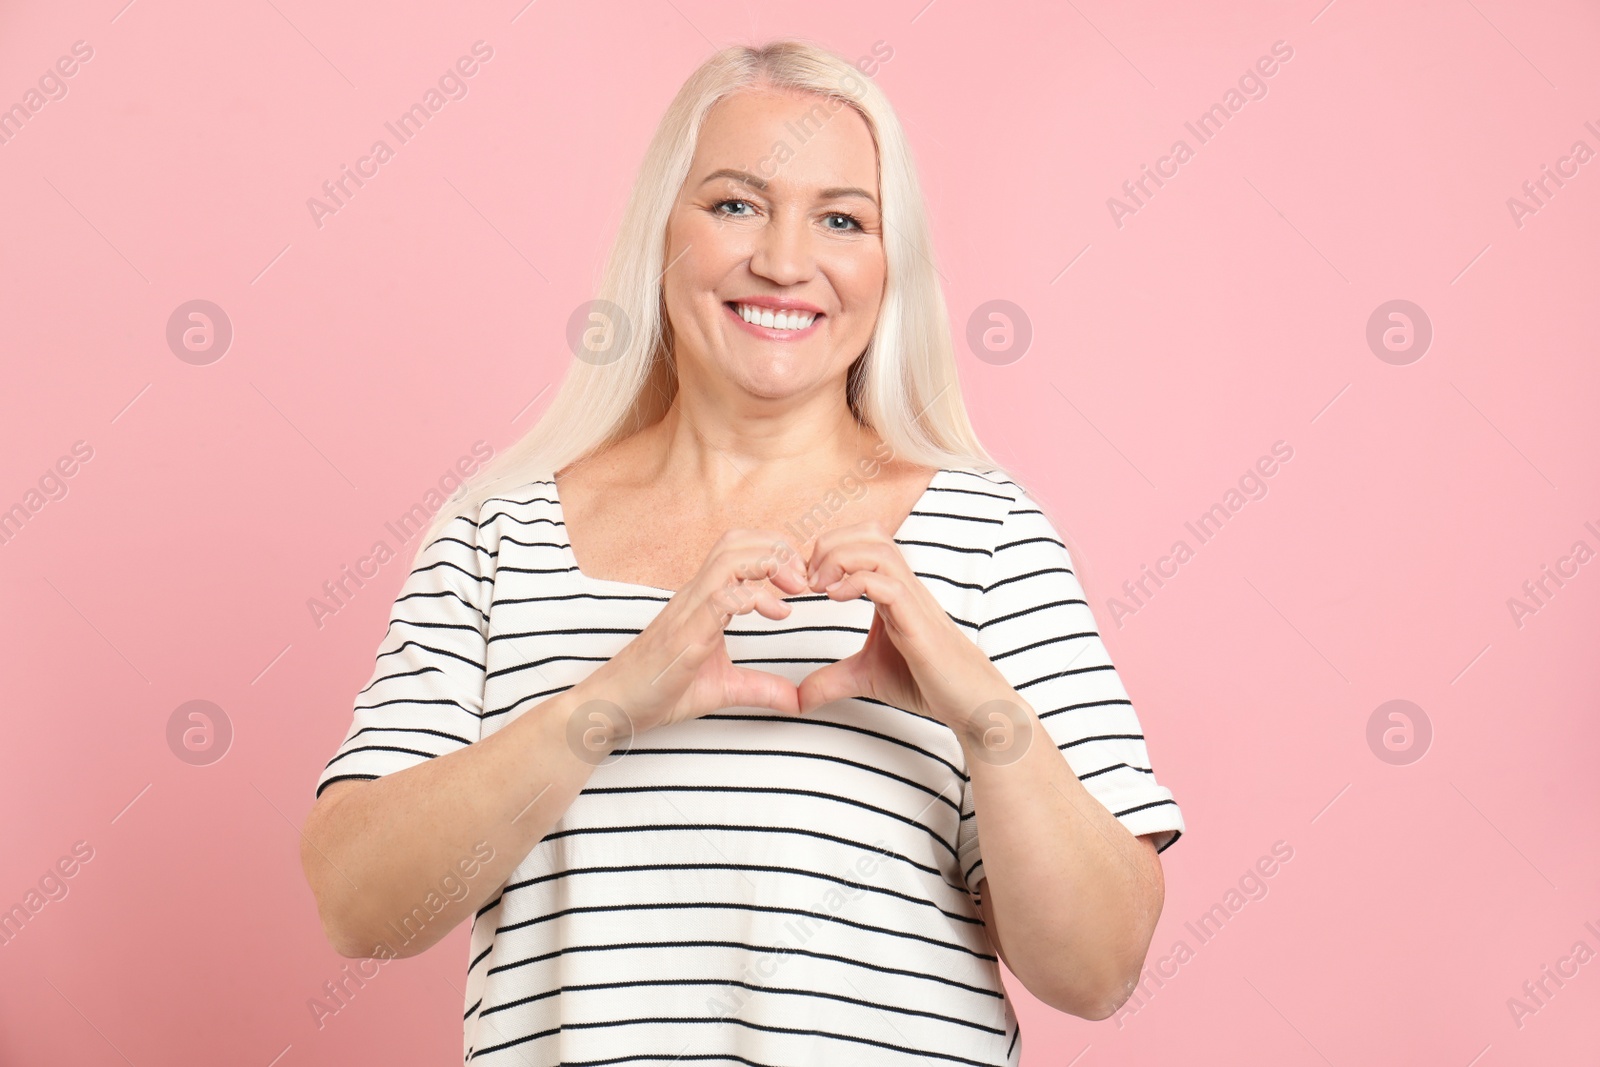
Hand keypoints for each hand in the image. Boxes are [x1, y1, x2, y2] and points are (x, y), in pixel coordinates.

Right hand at [568, 529, 808, 740]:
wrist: (613, 708)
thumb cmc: (658, 691)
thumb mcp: (723, 689)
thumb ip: (760, 688)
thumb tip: (796, 700)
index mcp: (704, 601)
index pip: (738, 549)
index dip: (775, 551)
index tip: (801, 580)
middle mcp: (695, 597)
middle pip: (736, 541)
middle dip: (777, 549)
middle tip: (803, 580)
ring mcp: (688, 612)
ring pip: (729, 559)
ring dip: (768, 564)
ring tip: (794, 591)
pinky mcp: (685, 634)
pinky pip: (719, 597)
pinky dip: (753, 596)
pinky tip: (776, 614)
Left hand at [795, 520, 1019, 742]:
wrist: (968, 702)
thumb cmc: (926, 681)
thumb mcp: (865, 677)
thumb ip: (831, 680)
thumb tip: (798, 698)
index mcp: (891, 589)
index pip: (862, 541)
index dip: (828, 548)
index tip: (805, 579)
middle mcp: (903, 587)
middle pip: (870, 533)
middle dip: (830, 545)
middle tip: (807, 580)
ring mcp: (912, 601)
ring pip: (879, 550)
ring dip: (840, 558)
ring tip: (819, 586)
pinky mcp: (918, 624)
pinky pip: (889, 585)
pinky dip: (857, 582)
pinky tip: (836, 598)